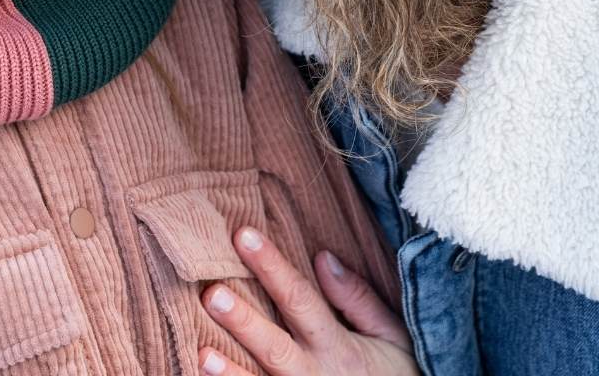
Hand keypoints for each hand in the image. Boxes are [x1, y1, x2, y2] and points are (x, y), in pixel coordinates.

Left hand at [198, 227, 418, 375]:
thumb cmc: (397, 374)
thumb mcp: (391, 335)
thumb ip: (357, 298)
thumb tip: (321, 257)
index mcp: (338, 346)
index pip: (299, 298)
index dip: (271, 266)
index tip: (244, 236)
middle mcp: (315, 375)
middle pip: (274, 346)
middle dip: (243, 321)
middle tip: (212, 294)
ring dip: (230, 372)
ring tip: (201, 353)